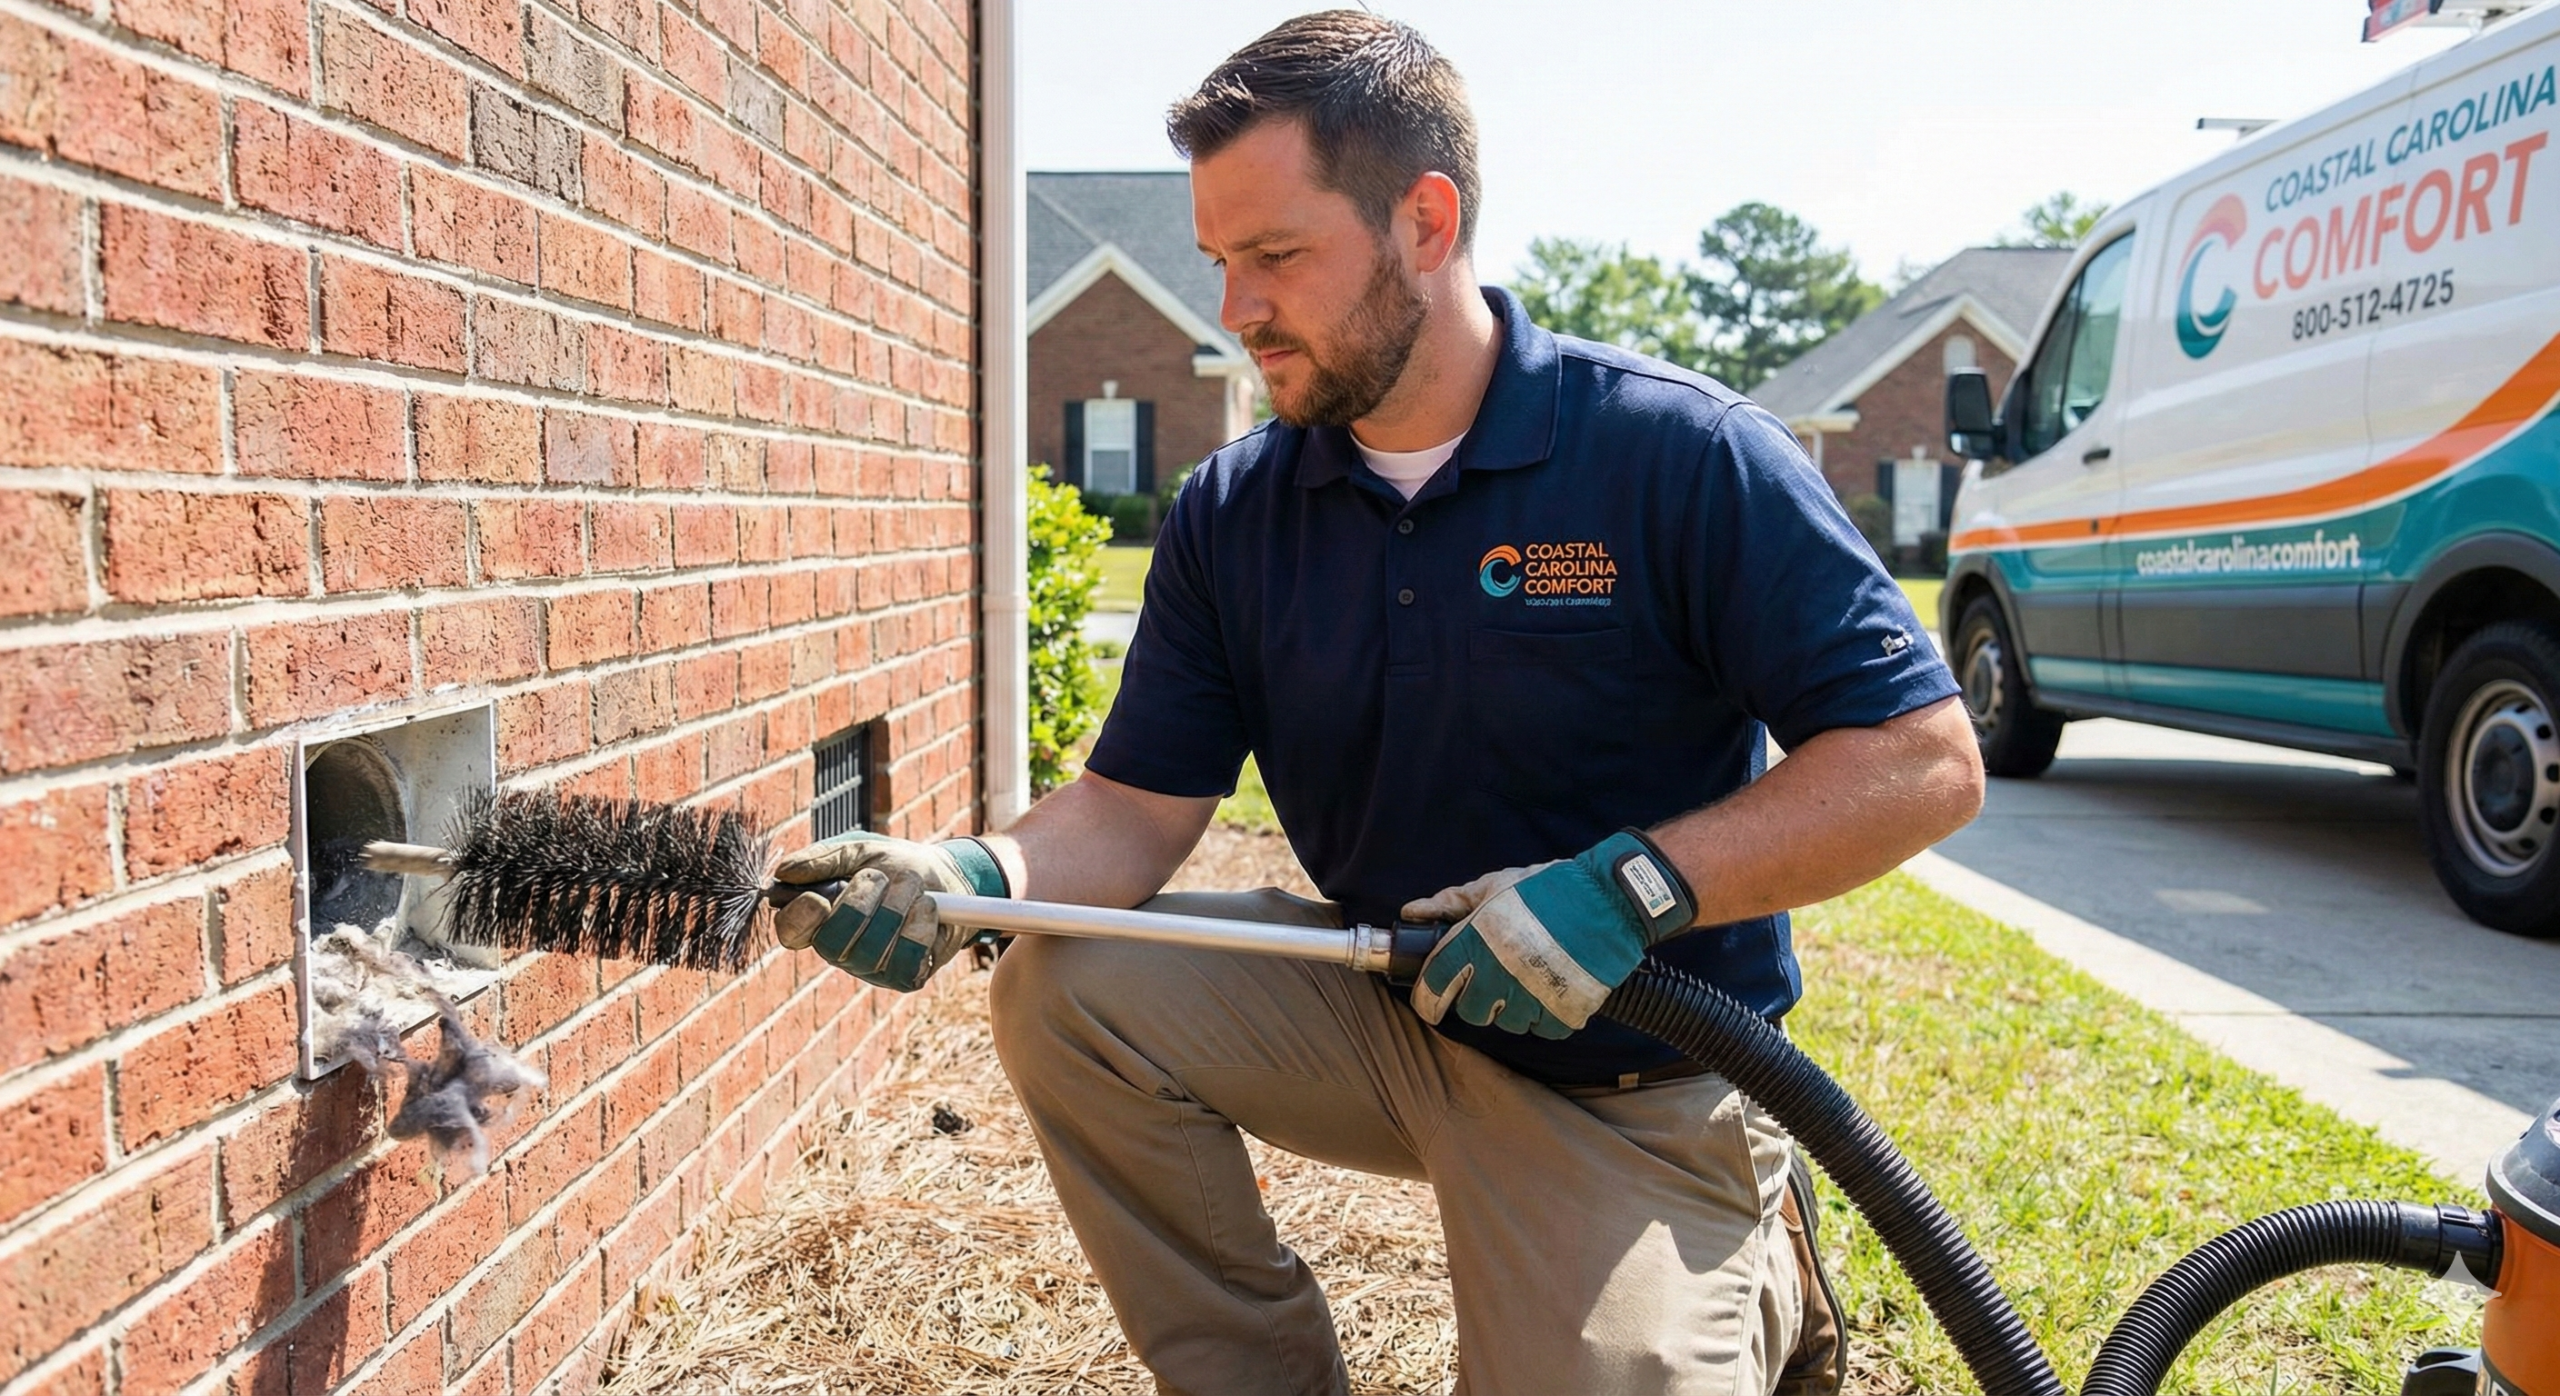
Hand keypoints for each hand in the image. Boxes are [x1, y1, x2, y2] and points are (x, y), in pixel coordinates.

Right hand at [769, 833, 1008, 991]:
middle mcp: (840, 949)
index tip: (817, 898)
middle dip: (861, 902)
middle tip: (881, 877)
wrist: (950, 877)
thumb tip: (785, 873)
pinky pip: (906, 960)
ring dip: (897, 906)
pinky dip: (920, 925)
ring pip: (873, 950)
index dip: (800, 919)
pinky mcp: (905, 977)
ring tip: (911, 887)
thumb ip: (823, 859)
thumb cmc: (898, 865)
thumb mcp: (860, 850)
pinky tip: (927, 909)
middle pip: (833, 943)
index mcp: (820, 918)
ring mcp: (872, 968)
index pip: (791, 932)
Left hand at [1403, 830, 1694, 1037]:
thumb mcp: (1494, 886)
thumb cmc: (1548, 889)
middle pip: (1471, 1012)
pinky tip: (1551, 989)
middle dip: (1477, 998)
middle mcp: (1500, 975)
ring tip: (1529, 978)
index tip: (1432, 996)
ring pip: (1508, 1022)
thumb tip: (1410, 913)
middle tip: (1493, 977)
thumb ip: (1449, 903)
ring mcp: (1534, 998)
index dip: (1427, 996)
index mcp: (1476, 943)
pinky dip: (1545, 1015)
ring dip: (1513, 1006)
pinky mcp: (1566, 1013)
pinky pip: (1543, 1028)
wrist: (1610, 899)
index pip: (1433, 988)